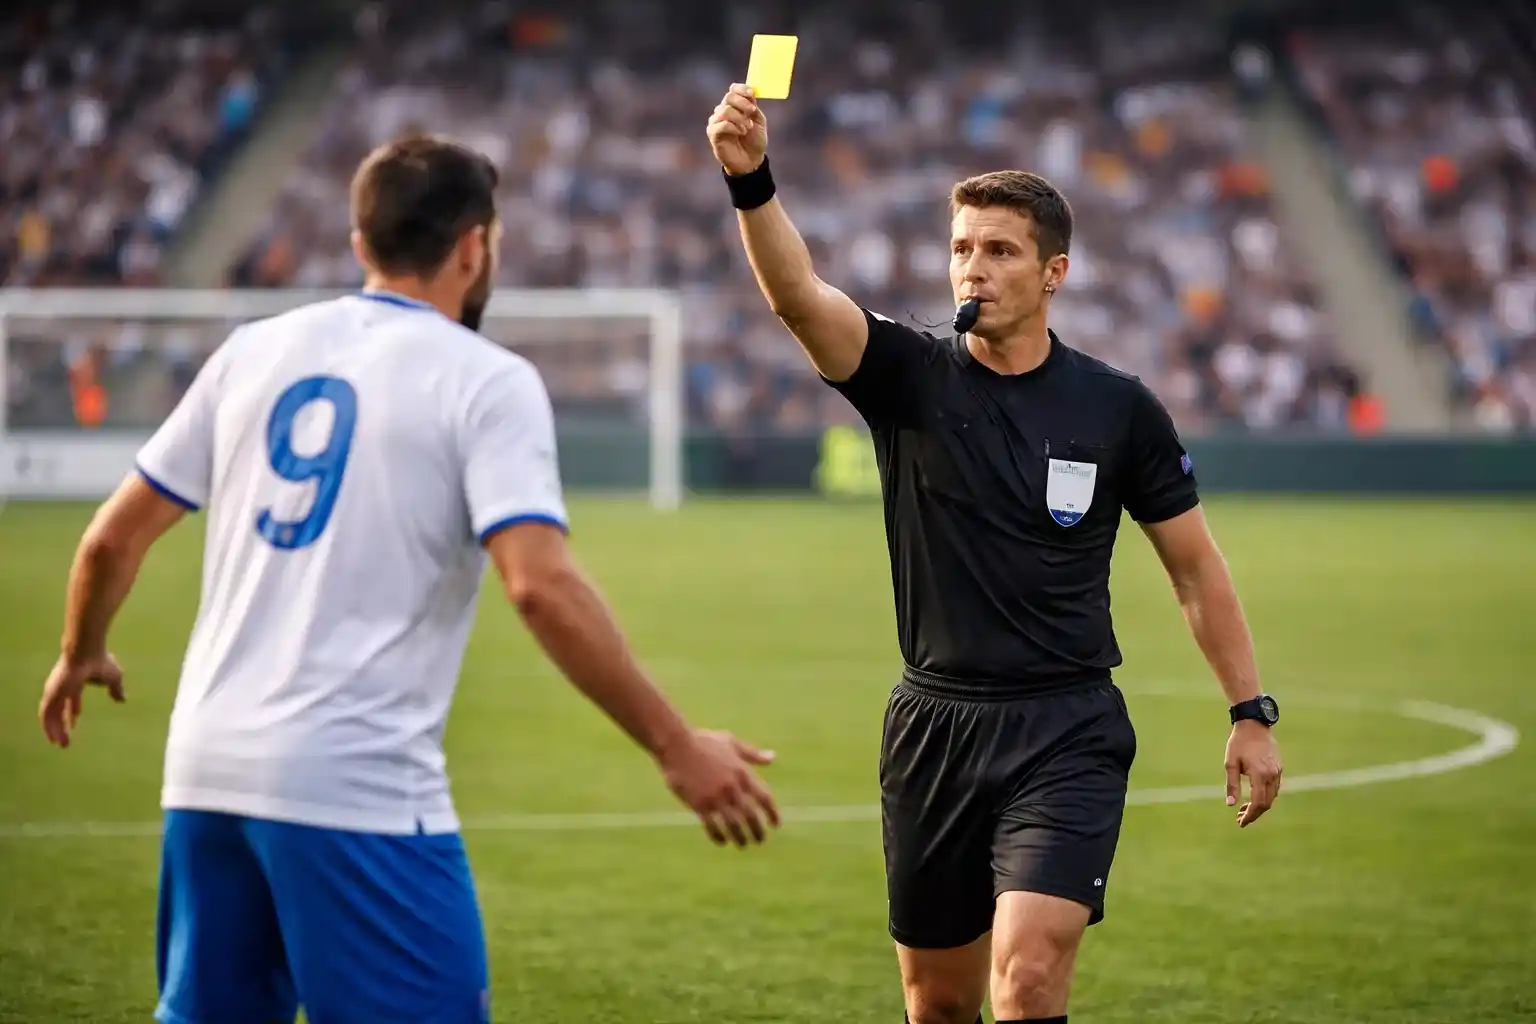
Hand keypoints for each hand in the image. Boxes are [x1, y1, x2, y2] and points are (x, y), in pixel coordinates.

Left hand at [39, 652, 124, 748]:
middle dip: (62, 725)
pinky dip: (49, 728)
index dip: (73, 711)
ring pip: (51, 715)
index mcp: (76, 681)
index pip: (72, 698)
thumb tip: (123, 699)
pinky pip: (46, 716)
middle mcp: (62, 687)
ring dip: (55, 731)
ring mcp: (55, 691)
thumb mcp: (114, 678)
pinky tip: (54, 738)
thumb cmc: (101, 662)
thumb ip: (117, 689)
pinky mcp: (50, 694)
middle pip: (59, 709)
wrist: (86, 654)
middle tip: (65, 740)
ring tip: (62, 745)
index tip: (75, 723)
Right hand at [658, 728, 779, 846]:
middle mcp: (732, 787)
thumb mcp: (732, 743)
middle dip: (758, 831)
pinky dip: (719, 836)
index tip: (776, 825)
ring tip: (742, 844)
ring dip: (740, 838)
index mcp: (742, 772)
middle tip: (760, 841)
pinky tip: (722, 841)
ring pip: (733, 825)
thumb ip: (753, 754)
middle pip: (750, 815)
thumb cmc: (704, 742)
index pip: (764, 797)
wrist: (677, 745)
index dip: (772, 813)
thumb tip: (772, 757)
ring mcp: (715, 797)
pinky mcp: (699, 804)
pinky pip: (712, 827)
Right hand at [707, 83, 768, 175]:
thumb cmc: (754, 141)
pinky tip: (740, 132)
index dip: (742, 89)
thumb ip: (753, 106)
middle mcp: (723, 111)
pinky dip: (733, 127)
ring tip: (748, 128)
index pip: (733, 89)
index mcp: (735, 106)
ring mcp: (716, 122)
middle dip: (743, 103)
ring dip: (740, 118)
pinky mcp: (712, 134)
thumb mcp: (758, 121)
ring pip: (725, 110)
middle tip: (752, 111)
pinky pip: (720, 124)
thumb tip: (750, 93)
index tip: (752, 94)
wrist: (751, 161)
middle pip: (729, 97)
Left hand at [1224, 720, 1281, 826]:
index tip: (1241, 822)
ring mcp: (1277, 771)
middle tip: (1240, 819)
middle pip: (1267, 803)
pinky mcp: (1279, 767)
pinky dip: (1266, 796)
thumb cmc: (1238, 743)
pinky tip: (1254, 796)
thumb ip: (1232, 784)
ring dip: (1260, 806)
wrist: (1254, 724)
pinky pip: (1274, 787)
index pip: (1258, 802)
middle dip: (1254, 814)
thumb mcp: (1230, 763)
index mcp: (1259, 774)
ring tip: (1244, 809)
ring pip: (1272, 796)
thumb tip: (1230, 804)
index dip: (1250, 815)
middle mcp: (1272, 774)